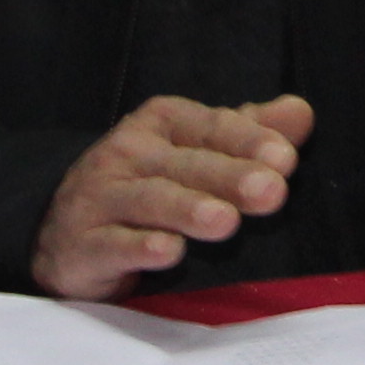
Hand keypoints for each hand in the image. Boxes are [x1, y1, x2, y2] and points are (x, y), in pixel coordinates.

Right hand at [35, 93, 312, 298]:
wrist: (63, 233)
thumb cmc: (148, 186)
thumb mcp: (195, 152)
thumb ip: (247, 133)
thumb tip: (300, 112)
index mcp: (161, 123)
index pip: (210, 127)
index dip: (247, 141)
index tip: (285, 158)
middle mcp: (128, 153)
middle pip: (187, 165)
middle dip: (230, 177)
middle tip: (271, 192)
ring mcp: (100, 198)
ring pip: (151, 201)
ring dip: (188, 210)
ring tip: (225, 222)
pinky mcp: (82, 245)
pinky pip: (114, 245)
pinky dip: (140, 248)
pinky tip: (169, 252)